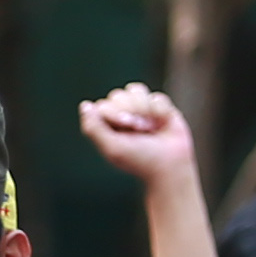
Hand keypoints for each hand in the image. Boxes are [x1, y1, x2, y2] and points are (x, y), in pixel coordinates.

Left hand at [77, 85, 199, 189]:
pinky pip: (156, 96)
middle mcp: (122, 117)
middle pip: (117, 95)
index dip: (114, 112)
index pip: (102, 105)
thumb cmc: (139, 160)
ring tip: (150, 127)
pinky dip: (160, 109)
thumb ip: (93, 128)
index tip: (126, 125)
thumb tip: (85, 105)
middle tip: (140, 129)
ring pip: (134, 90)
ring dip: (143, 107)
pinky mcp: (160, 108)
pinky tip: (163, 122)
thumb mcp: (112, 147)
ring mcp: (141, 111)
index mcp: (107, 127)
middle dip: (130, 110)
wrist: (171, 166)